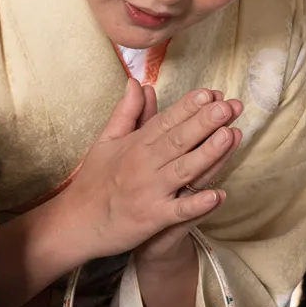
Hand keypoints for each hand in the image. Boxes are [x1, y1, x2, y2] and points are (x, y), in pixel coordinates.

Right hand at [57, 85, 240, 264]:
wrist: (75, 223)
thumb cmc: (93, 181)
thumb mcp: (106, 141)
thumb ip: (126, 112)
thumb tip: (137, 83)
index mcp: (135, 144)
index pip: (166, 120)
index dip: (189, 107)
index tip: (211, 93)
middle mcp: (144, 164)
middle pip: (178, 140)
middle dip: (205, 122)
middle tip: (229, 107)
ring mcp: (149, 191)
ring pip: (183, 169)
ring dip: (207, 153)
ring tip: (230, 136)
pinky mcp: (152, 218)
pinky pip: (179, 210)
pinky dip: (197, 204)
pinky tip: (218, 195)